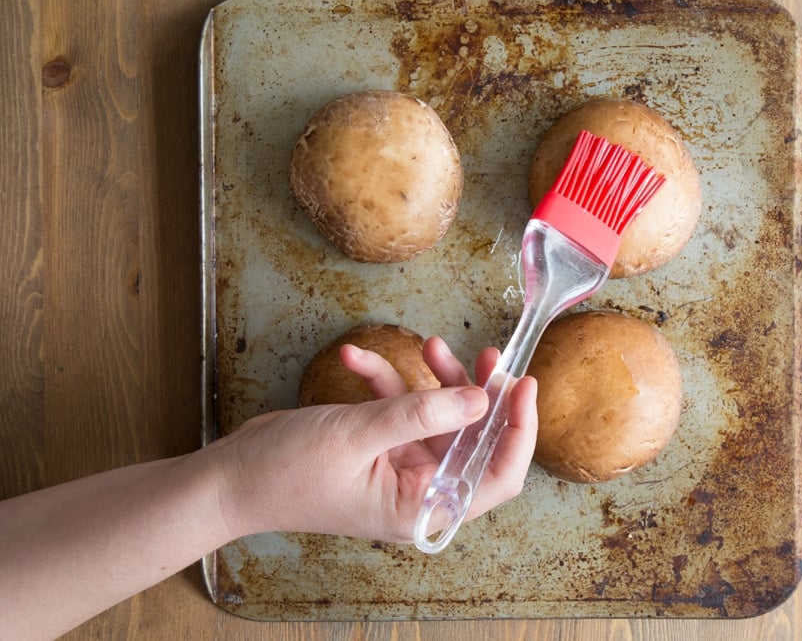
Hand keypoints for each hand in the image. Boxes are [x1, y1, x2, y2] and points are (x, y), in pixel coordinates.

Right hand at [207, 337, 537, 542]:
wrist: (230, 478)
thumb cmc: (285, 474)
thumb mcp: (356, 437)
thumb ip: (420, 415)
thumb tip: (481, 400)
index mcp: (422, 507)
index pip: (496, 476)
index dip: (517, 432)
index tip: (522, 385)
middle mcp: (418, 488)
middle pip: (472, 437)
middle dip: (477, 392)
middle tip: (486, 354)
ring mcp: (399, 465)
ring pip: (438, 414)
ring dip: (433, 378)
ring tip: (428, 344)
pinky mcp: (378, 442)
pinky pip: (397, 404)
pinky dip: (383, 378)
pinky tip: (354, 359)